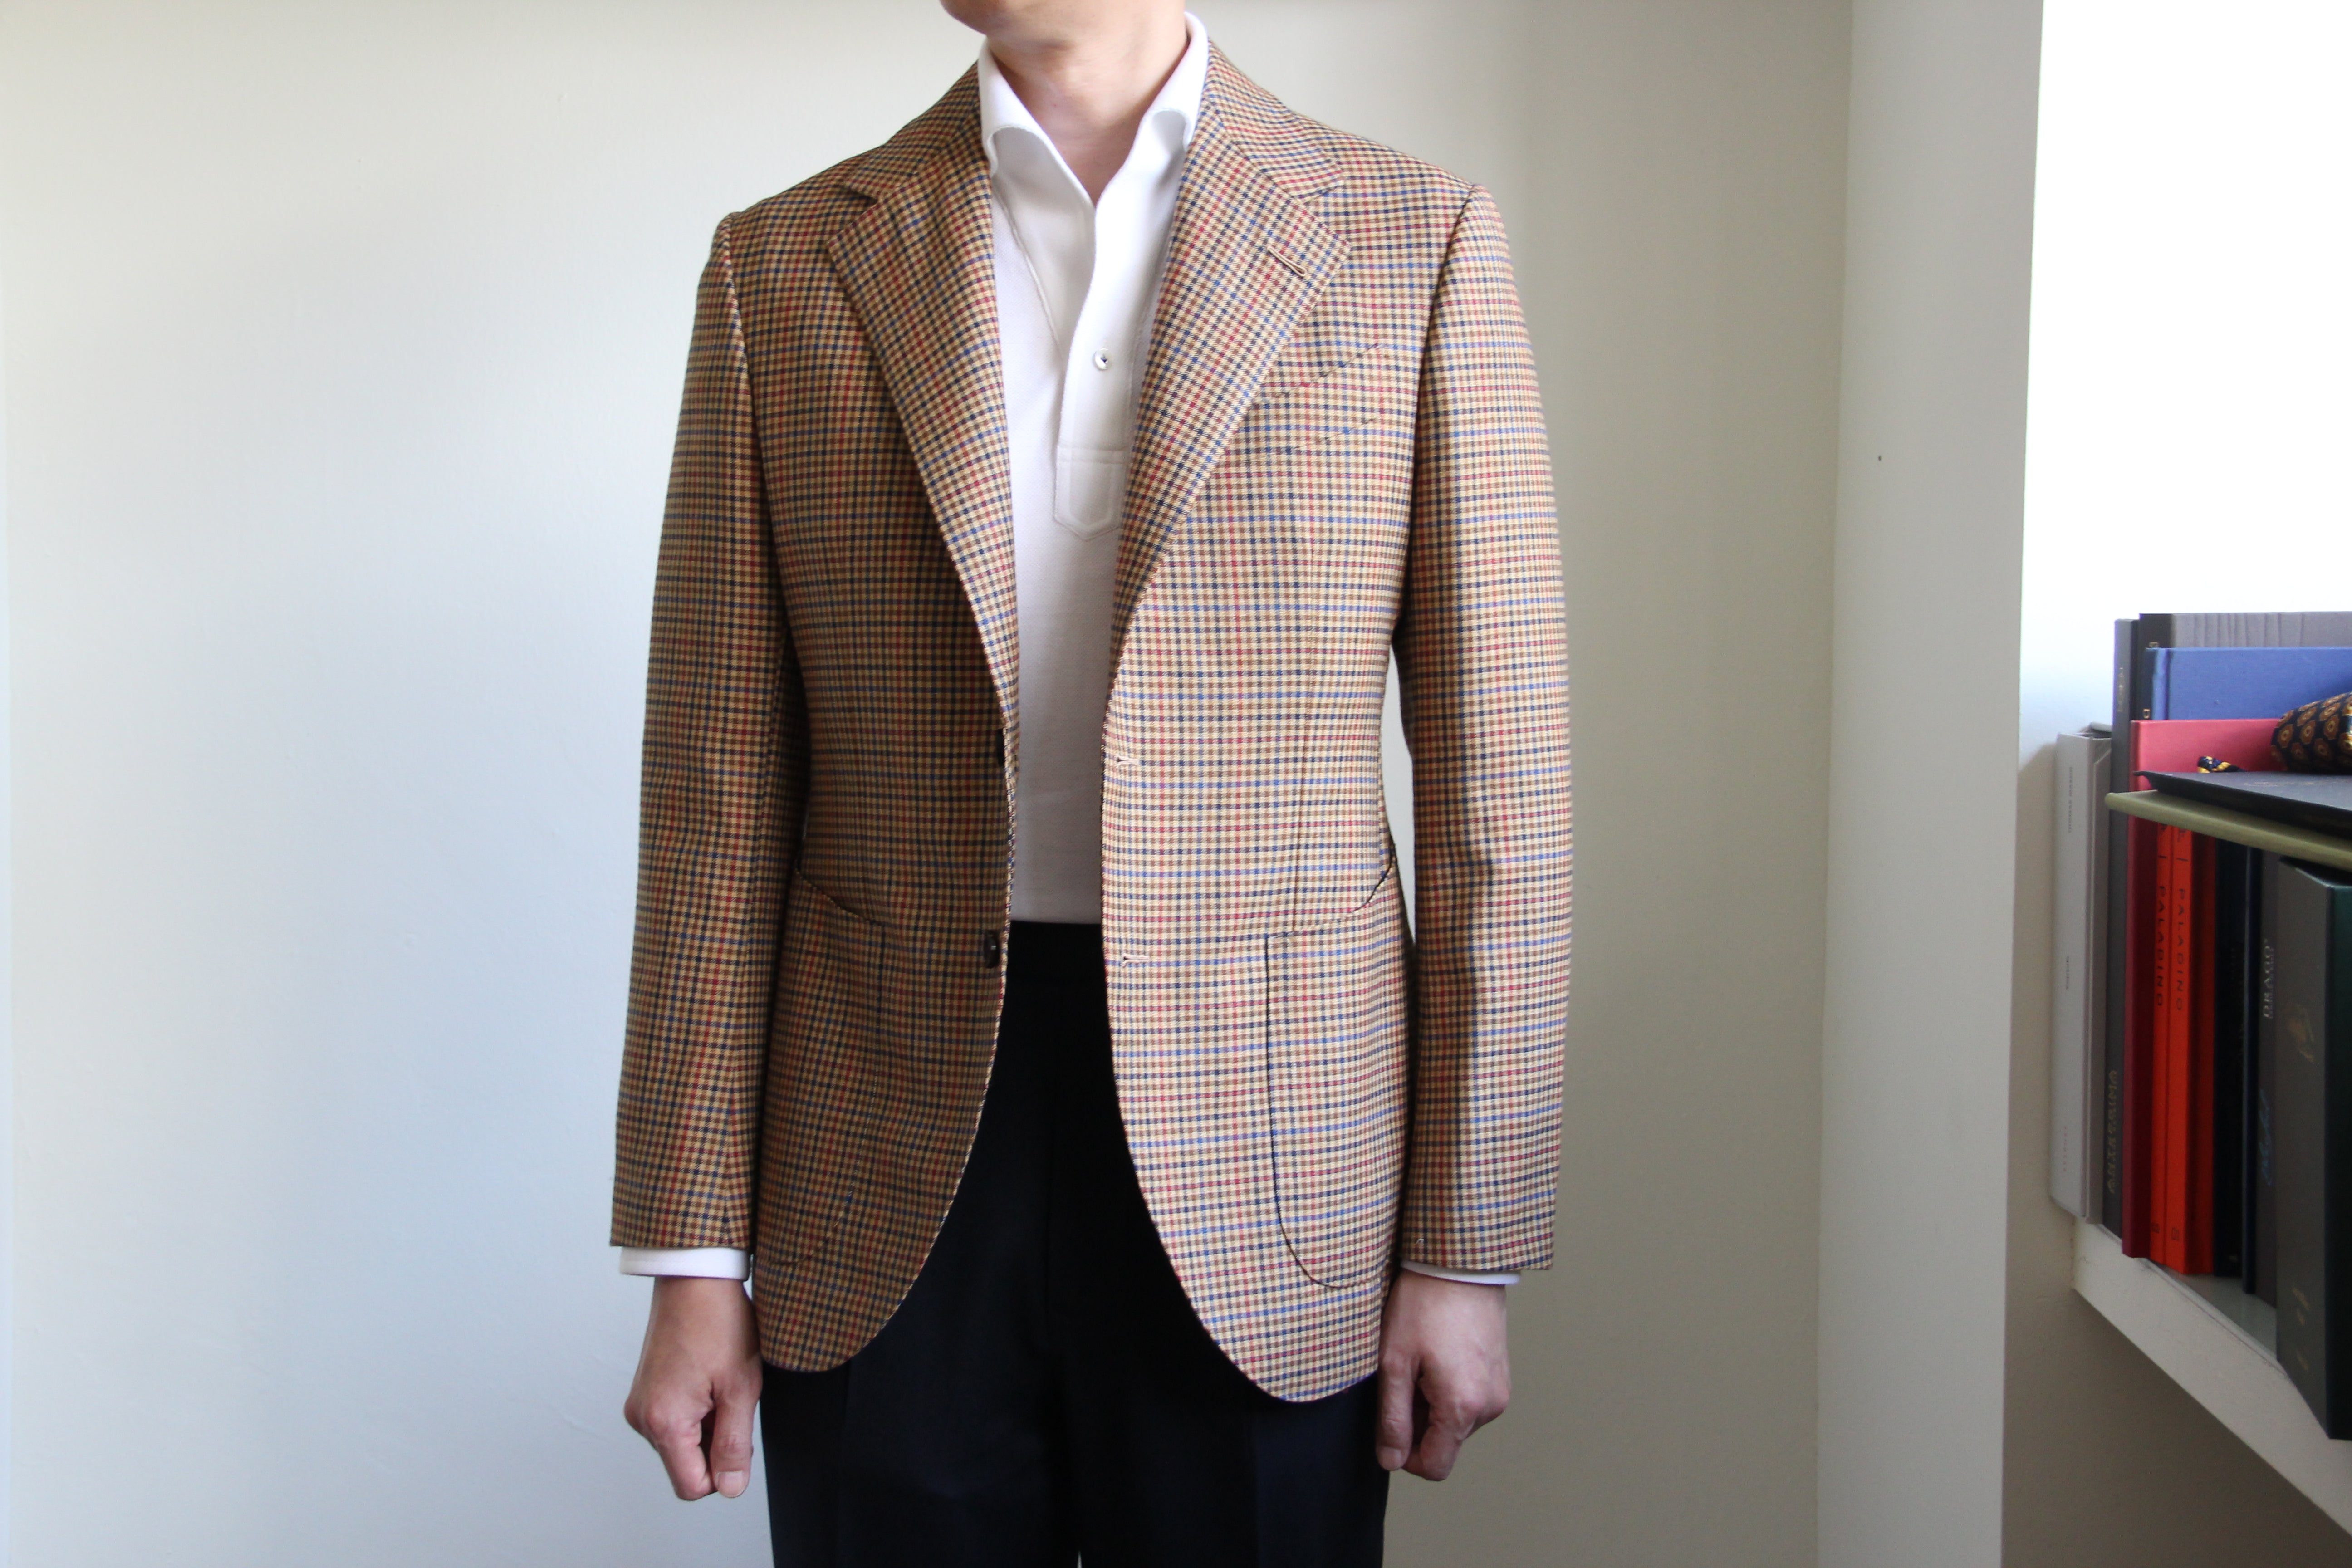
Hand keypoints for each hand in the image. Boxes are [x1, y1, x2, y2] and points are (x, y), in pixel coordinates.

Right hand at [624, 1276, 761, 1499]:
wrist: (694, 1279)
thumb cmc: (718, 1323)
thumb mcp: (741, 1388)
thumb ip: (734, 1446)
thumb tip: (730, 1489)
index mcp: (664, 1423)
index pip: (692, 1486)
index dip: (723, 1470)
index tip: (737, 1433)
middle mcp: (642, 1419)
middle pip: (686, 1466)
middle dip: (715, 1443)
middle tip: (730, 1398)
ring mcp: (640, 1405)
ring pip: (681, 1444)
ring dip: (706, 1425)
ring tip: (718, 1382)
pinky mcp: (644, 1392)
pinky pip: (673, 1422)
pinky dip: (695, 1410)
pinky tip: (706, 1378)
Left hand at [1375, 1270, 1510, 1479]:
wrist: (1461, 1262)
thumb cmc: (1424, 1304)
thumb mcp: (1394, 1362)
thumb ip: (1393, 1419)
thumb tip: (1391, 1460)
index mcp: (1462, 1407)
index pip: (1435, 1466)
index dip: (1405, 1455)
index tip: (1390, 1424)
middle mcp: (1489, 1406)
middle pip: (1444, 1442)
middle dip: (1417, 1420)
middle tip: (1403, 1375)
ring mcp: (1499, 1390)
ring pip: (1456, 1421)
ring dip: (1432, 1403)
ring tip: (1421, 1359)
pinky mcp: (1501, 1375)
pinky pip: (1470, 1401)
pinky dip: (1449, 1389)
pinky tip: (1438, 1354)